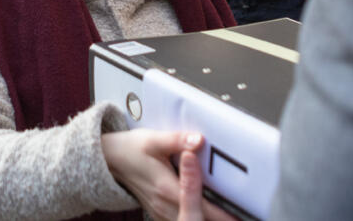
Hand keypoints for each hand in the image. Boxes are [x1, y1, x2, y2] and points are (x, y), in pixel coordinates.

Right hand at [102, 130, 235, 220]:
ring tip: (233, 214)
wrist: (109, 161)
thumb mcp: (152, 140)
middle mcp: (166, 206)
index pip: (203, 209)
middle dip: (223, 218)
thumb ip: (177, 140)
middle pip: (201, 220)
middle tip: (243, 214)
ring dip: (210, 219)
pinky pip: (183, 220)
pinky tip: (211, 210)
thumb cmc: (130, 150)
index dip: (225, 214)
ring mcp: (162, 212)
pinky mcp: (161, 212)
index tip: (243, 213)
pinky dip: (198, 218)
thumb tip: (198, 140)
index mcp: (167, 190)